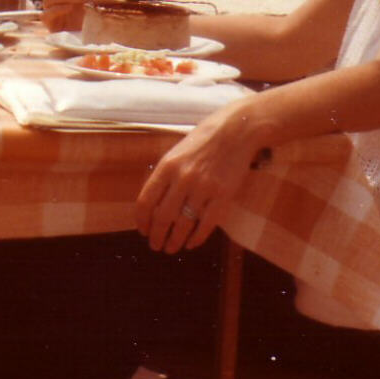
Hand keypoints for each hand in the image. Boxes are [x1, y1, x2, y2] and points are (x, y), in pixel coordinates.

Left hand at [134, 102, 259, 253]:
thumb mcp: (177, 152)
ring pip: (183, 224)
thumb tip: (152, 204)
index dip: (142, 221)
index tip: (143, 230)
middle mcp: (182, 178)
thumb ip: (165, 175)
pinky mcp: (223, 195)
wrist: (236, 130)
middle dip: (156, 236)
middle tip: (155, 246)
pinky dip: (197, 238)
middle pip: (162, 217)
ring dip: (175, 241)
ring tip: (171, 248)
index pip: (146, 201)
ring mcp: (203, 188)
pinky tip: (191, 244)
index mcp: (167, 166)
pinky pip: (206, 224)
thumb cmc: (204, 140)